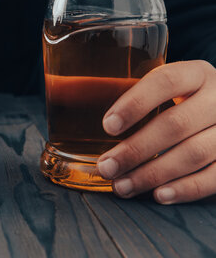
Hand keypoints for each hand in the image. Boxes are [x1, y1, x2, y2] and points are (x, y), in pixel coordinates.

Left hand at [97, 60, 215, 203]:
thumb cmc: (183, 98)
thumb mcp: (167, 86)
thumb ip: (135, 93)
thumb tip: (71, 105)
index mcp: (196, 73)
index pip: (165, 81)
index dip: (134, 103)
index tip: (107, 125)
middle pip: (176, 124)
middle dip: (135, 150)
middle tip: (105, 166)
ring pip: (195, 154)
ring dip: (153, 174)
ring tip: (122, 186)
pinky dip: (186, 189)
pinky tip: (158, 195)